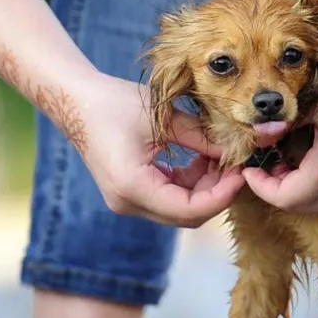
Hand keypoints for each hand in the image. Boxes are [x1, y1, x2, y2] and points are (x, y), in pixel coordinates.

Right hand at [76, 73, 245, 227]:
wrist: (76, 102)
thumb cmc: (113, 103)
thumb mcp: (163, 118)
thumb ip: (200, 137)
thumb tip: (235, 149)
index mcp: (133, 187)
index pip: (188, 210)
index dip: (221, 196)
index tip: (241, 174)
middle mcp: (128, 202)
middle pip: (185, 215)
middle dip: (216, 193)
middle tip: (238, 166)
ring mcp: (127, 200)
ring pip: (179, 209)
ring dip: (204, 188)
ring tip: (222, 158)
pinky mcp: (129, 193)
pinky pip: (167, 197)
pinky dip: (189, 183)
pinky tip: (203, 159)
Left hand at [243, 36, 317, 212]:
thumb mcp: (317, 103)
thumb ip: (285, 128)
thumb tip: (262, 139)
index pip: (286, 199)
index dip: (264, 187)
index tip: (254, 171)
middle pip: (309, 205)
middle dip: (286, 188)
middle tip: (276, 164)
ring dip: (315, 189)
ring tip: (306, 161)